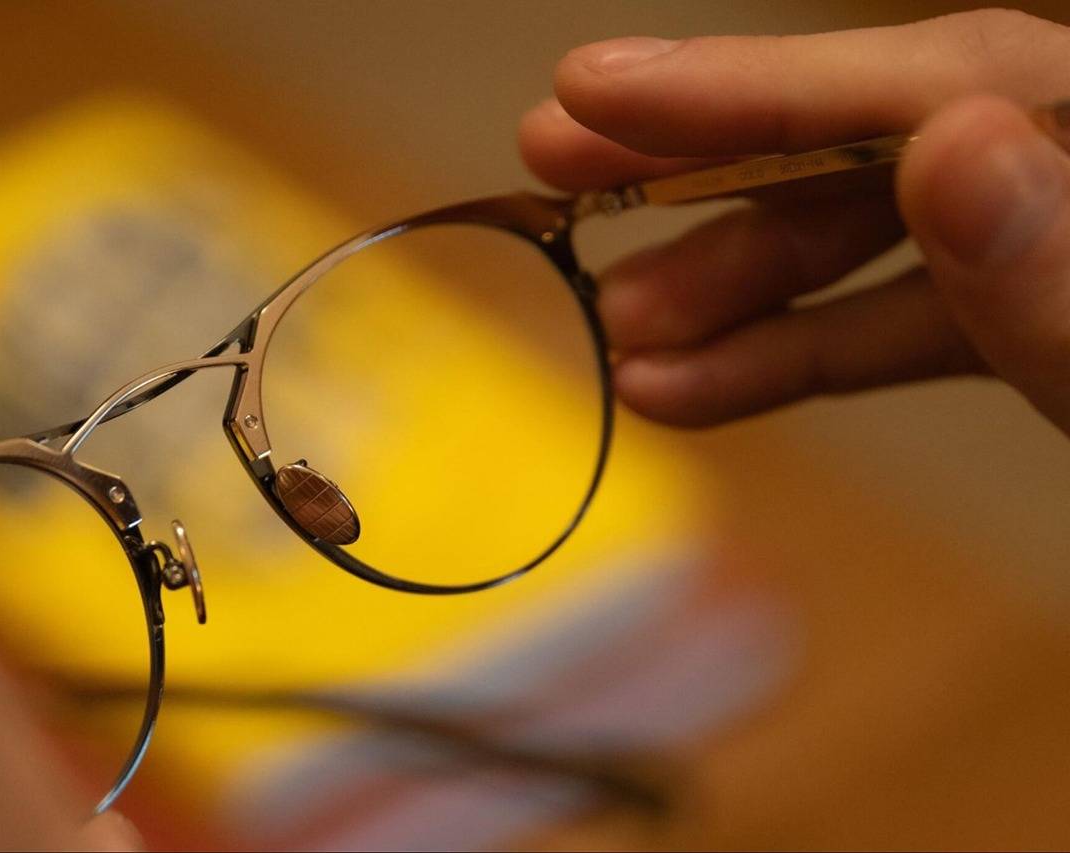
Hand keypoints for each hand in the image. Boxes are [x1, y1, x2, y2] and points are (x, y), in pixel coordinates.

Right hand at [520, 9, 1069, 432]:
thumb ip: (1058, 262)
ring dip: (723, 286)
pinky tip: (680, 389)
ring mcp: (1035, 256)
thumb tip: (953, 140)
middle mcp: (1057, 178)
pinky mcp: (1016, 328)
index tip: (589, 87)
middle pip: (863, 142)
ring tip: (614, 326)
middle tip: (553, 163)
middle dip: (701, 166)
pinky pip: (886, 325)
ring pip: (858, 240)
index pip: (919, 86)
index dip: (745, 85)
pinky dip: (786, 354)